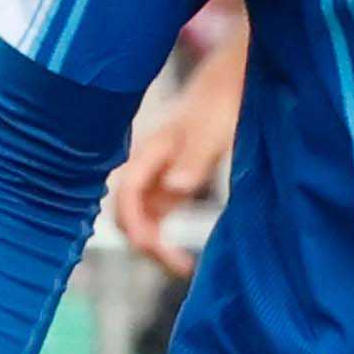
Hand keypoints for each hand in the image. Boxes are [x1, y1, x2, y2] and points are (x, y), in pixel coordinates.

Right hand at [113, 77, 233, 270]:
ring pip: (139, 221)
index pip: (127, 192)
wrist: (227, 86)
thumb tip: (175, 187)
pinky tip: (183, 260)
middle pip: (126, 213)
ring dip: (153, 247)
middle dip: (144, 243)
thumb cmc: (220, 105)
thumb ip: (194, 158)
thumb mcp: (211, 131)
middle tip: (178, 266)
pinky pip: (154, 221)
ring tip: (182, 268)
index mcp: (149, 151)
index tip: (154, 246)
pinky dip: (162, 241)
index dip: (135, 222)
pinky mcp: (167, 186)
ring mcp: (154, 178)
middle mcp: (145, 167)